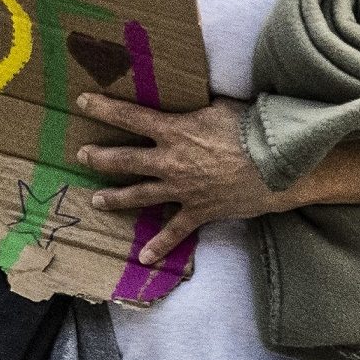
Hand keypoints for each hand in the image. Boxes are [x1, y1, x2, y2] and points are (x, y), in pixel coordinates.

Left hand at [73, 87, 284, 267]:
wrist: (277, 164)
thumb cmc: (252, 129)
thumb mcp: (221, 107)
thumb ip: (199, 108)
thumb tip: (194, 102)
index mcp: (173, 131)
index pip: (130, 116)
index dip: (103, 108)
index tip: (82, 102)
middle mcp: (170, 161)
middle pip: (124, 160)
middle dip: (99, 158)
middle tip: (82, 156)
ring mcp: (181, 189)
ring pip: (138, 195)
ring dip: (115, 199)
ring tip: (97, 201)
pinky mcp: (197, 211)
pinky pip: (173, 232)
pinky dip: (159, 247)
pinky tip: (144, 258)